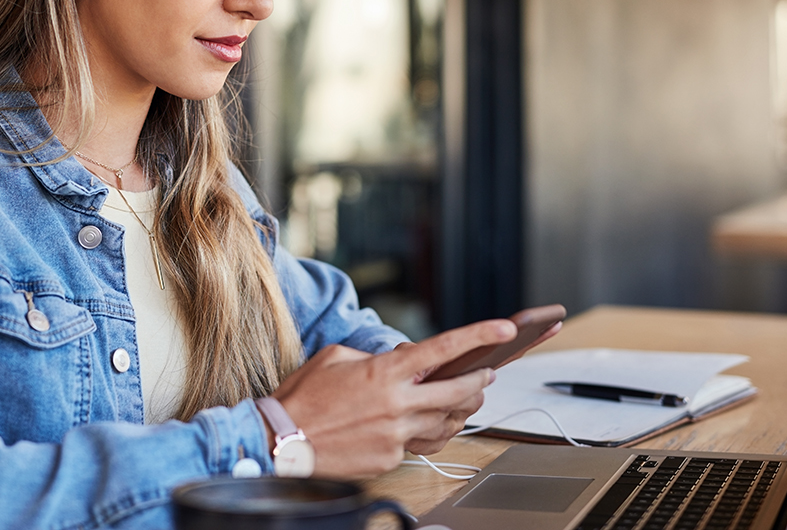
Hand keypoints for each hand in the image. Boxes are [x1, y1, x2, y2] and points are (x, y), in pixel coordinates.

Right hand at [270, 320, 515, 477]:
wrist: (282, 440)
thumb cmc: (304, 396)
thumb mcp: (336, 357)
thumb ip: (375, 356)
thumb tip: (399, 361)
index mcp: (385, 372)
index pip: (443, 349)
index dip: (479, 336)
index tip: (504, 329)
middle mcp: (397, 403)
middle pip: (458, 392)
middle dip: (479, 381)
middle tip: (488, 374)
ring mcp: (396, 434)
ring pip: (447, 422)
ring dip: (461, 409)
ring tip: (465, 398)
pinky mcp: (390, 458)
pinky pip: (422, 444)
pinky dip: (432, 432)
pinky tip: (431, 423)